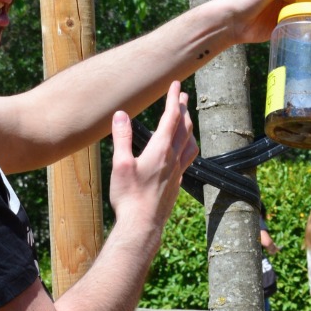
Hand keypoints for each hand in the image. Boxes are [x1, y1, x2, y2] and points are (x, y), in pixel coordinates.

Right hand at [107, 81, 197, 232]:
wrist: (143, 225)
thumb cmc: (129, 196)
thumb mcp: (120, 164)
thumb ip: (122, 138)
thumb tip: (121, 114)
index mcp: (160, 149)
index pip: (170, 118)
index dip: (174, 99)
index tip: (177, 85)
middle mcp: (173, 158)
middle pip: (183, 128)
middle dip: (183, 109)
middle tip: (184, 96)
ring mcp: (177, 172)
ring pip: (190, 143)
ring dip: (189, 128)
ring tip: (187, 120)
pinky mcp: (177, 184)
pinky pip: (187, 159)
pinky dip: (187, 147)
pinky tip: (182, 152)